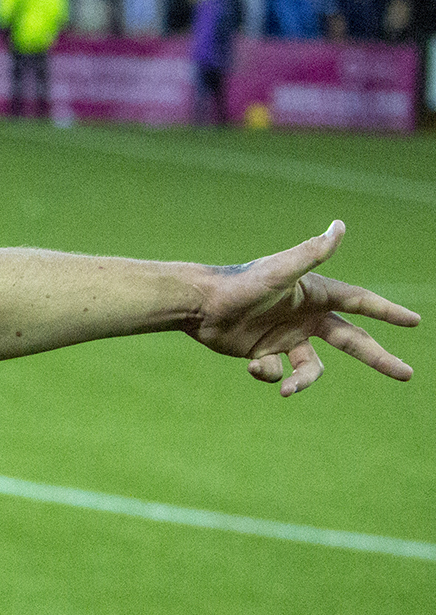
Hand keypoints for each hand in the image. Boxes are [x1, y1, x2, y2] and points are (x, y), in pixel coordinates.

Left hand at [191, 222, 418, 395]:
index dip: (387, 311)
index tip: (414, 321)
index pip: (361, 302)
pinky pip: (278, 373)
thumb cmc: (241, 285)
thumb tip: (339, 225)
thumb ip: (312, 253)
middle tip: (407, 374)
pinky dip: (267, 374)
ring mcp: (286, 338)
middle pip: (352, 341)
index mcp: (315, 296)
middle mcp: (306, 318)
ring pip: (313, 368)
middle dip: (379, 357)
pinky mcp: (266, 355)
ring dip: (304, 381)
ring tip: (288, 389)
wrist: (200, 308)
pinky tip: (250, 364)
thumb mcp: (280, 271)